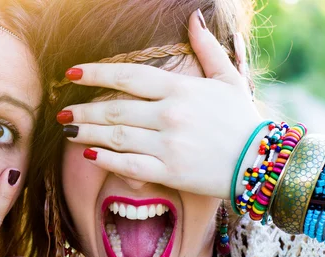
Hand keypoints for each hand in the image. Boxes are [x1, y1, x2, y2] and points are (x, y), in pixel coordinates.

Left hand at [58, 10, 262, 198]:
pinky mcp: (168, 171)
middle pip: (114, 108)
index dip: (97, 73)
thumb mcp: (228, 78)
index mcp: (180, 89)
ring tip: (67, 130)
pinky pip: (127, 164)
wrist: (262, 163)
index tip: (73, 73)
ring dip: (86, 132)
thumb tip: (194, 17)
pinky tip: (88, 154)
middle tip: (62, 112)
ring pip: (114, 136)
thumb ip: (207, 49)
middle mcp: (170, 115)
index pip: (129, 76)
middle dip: (82, 109)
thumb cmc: (242, 120)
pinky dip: (104, 159)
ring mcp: (167, 144)